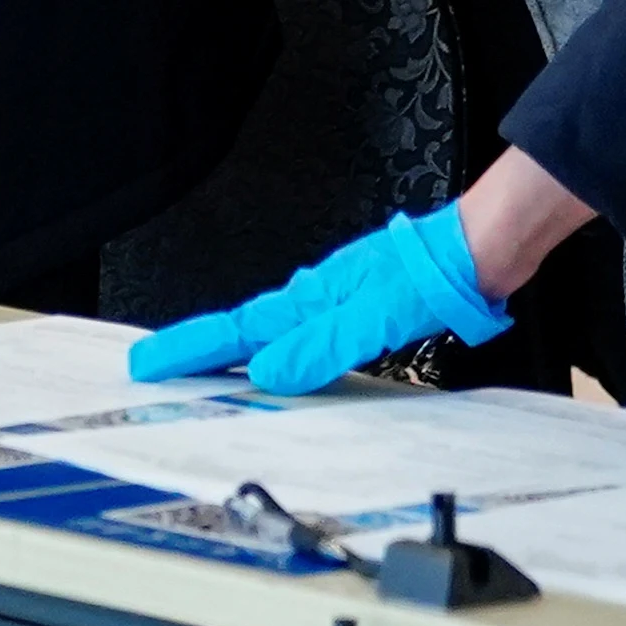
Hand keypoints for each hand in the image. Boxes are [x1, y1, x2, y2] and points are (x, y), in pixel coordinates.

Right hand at [126, 207, 516, 393]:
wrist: (479, 252)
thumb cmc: (429, 272)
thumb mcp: (372, 318)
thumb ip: (321, 347)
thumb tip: (266, 374)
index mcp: (310, 299)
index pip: (235, 330)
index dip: (188, 348)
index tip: (147, 361)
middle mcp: (317, 300)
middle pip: (243, 330)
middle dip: (197, 350)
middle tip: (156, 367)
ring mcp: (338, 306)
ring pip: (271, 335)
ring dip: (234, 355)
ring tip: (204, 373)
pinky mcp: (364, 316)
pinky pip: (305, 341)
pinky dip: (281, 357)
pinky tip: (289, 369)